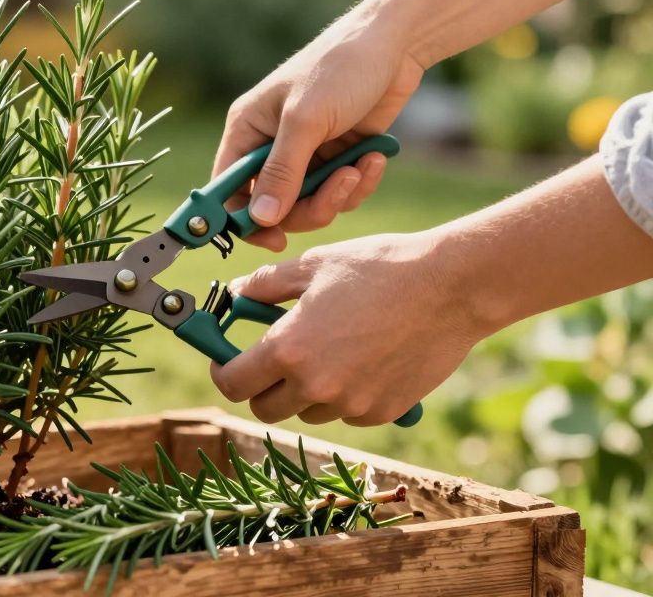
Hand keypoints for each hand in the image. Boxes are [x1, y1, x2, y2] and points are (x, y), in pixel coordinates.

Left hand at [208, 231, 488, 425]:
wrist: (452, 287)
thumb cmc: (380, 268)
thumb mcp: (313, 264)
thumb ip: (265, 284)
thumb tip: (236, 293)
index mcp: (288, 349)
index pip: (232, 383)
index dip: (224, 371)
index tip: (227, 359)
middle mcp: (315, 386)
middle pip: (264, 408)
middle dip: (262, 385)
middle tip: (274, 358)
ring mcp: (350, 404)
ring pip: (307, 410)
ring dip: (305, 390)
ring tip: (328, 348)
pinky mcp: (382, 412)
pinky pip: (346, 412)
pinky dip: (344, 394)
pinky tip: (363, 357)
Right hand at [214, 12, 425, 250]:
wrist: (396, 43)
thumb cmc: (340, 68)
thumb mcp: (305, 121)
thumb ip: (281, 172)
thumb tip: (260, 219)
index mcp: (247, 130)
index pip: (228, 189)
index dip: (244, 219)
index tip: (272, 240)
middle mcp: (271, 145)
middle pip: (274, 206)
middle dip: (309, 206)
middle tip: (338, 188)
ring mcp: (305, 153)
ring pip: (310, 204)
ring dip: (340, 193)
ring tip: (362, 166)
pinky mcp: (336, 156)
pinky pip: (340, 192)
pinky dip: (358, 182)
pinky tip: (374, 158)